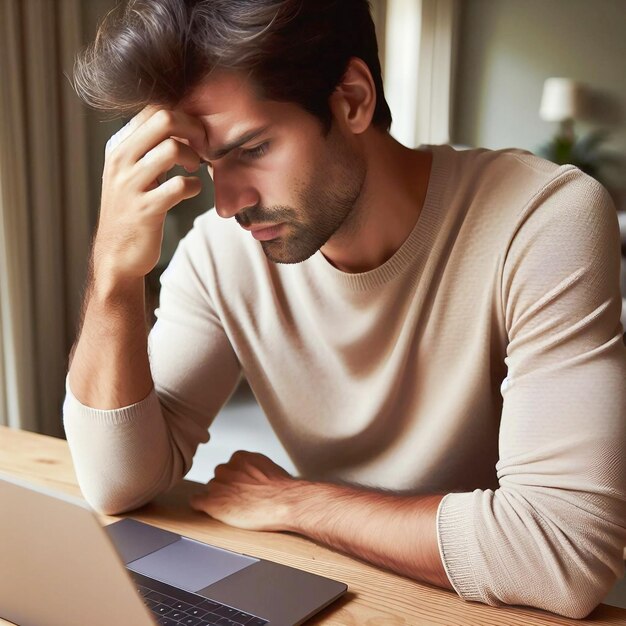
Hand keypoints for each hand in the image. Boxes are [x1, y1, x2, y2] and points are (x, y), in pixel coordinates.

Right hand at [94, 107, 208, 281]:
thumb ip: (148, 149)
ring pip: (171, 149)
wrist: (116, 254)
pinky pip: (179, 186)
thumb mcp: (131, 173)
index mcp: (118, 147)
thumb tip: (181, 125)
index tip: (195, 135)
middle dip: (193, 129)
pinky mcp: (145, 210)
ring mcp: (130, 185)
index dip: (183, 116)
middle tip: (203, 146)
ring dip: (194, 158)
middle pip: (163, 119)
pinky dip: (193, 186)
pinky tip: (192, 189)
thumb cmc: (131, 210)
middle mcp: (120, 161)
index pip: (152, 109)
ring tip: (196, 169)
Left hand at [190, 451, 297, 531]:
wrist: (285, 502)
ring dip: (218, 499)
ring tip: (235, 509)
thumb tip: (250, 475)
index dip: (236, 480)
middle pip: (219, 478)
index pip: (229, 467)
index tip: (244, 489)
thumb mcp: (267, 467)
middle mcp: (226, 468)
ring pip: (210, 490)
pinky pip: (196, 502)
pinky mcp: (212, 502)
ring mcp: (217, 485)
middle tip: (241, 501)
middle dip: (227, 488)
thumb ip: (252, 468)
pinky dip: (201, 506)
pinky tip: (208, 510)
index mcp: (239, 457)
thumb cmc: (282, 489)